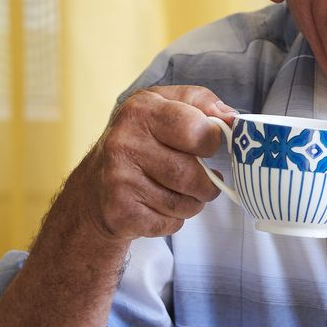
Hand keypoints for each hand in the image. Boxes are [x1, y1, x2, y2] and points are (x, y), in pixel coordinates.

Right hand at [83, 86, 233, 240]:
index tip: (207, 145)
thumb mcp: (164, 107)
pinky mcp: (120, 212)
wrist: (94, 189)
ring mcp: (119, 179)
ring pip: (185, 203)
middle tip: (203, 180)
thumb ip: (201, 103)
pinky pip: (170, 222)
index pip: (196, 129)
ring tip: (179, 192)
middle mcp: (125, 142)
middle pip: (192, 174)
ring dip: (192, 202)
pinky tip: (158, 206)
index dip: (211, 141)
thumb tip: (232, 118)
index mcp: (141, 110)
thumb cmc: (140, 143)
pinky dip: (174, 219)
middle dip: (207, 182)